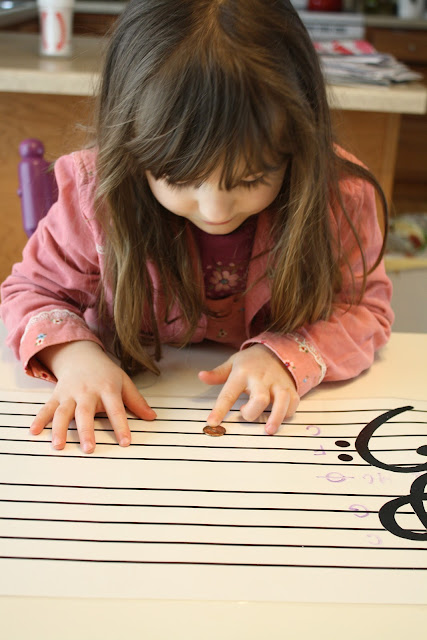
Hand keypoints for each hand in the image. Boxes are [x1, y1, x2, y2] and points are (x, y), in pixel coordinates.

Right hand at [30, 341, 155, 452]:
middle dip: (86, 431)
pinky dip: (39, 419)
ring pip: (63, 412)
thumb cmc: (105, 373)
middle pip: (85, 412)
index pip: (116, 409)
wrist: (82, 355)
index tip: (125, 443)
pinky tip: (34, 432)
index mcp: (107, 388)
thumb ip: (136, 401)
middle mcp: (87, 391)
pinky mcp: (57, 395)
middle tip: (89, 448)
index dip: (121, 426)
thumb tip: (152, 417)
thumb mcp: (124, 382)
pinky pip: (47, 408)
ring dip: (59, 429)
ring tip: (59, 446)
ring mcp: (70, 393)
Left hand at [198, 344, 299, 433]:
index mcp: (242, 374)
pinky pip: (293, 402)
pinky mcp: (290, 388)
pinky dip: (288, 412)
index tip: (212, 422)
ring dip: (276, 417)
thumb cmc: (251, 361)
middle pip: (259, 398)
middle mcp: (261, 379)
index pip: (228, 393)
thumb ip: (217, 374)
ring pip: (281, 401)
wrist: (276, 349)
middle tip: (245, 415)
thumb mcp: (232, 363)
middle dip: (252, 412)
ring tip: (269, 430)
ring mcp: (277, 384)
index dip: (219, 409)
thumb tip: (201, 376)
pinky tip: (281, 416)